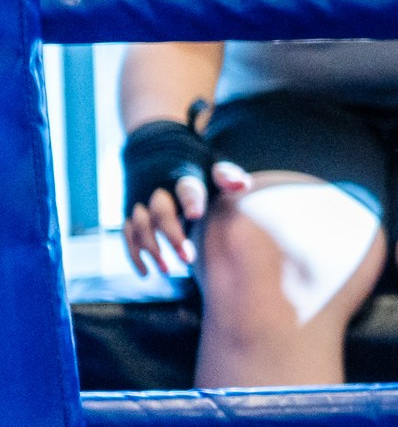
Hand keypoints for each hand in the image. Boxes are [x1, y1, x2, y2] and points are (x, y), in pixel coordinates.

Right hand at [119, 118, 247, 275]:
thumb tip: (242, 185)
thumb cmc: (197, 168)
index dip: (191, 201)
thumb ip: (227, 176)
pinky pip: (127, 235)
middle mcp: (158, 190)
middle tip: (188, 259)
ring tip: (168, 270)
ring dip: (152, 250)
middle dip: (172, 236)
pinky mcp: (129, 213)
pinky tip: (146, 273)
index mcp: (183, 177)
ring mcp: (141, 201)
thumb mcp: (213, 167)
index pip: (187, 188)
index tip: (196, 215)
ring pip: (140, 226)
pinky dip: (134, 255)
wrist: (160, 154)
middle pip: (161, 213)